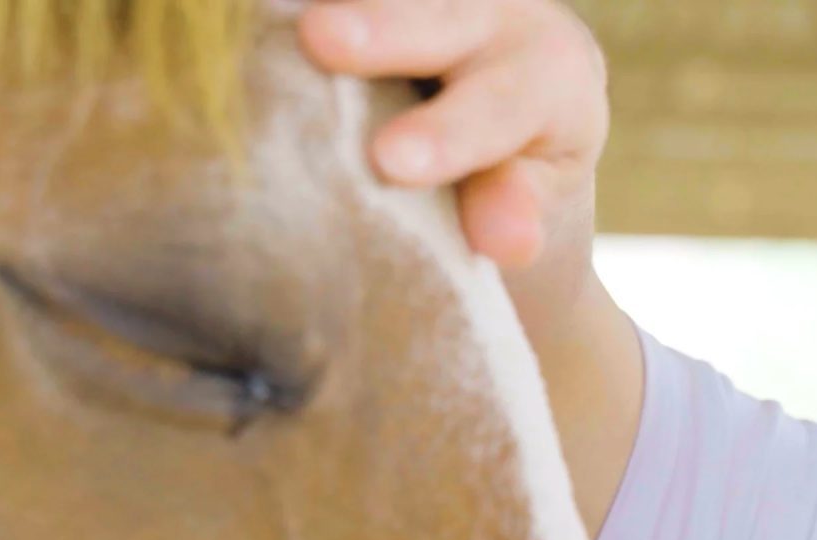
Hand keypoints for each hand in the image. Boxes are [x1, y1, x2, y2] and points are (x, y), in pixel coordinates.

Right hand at [297, 0, 608, 270]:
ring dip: (342, 1)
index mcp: (554, 71)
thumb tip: (510, 240)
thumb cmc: (513, 176)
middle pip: (444, 17)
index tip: (394, 162)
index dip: (449, 131)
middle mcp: (502, 12)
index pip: (503, 103)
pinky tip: (262, 10)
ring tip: (280, 15)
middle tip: (319, 36)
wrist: (503, 124)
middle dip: (382, 27)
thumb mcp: (529, 200)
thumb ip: (513, 210)